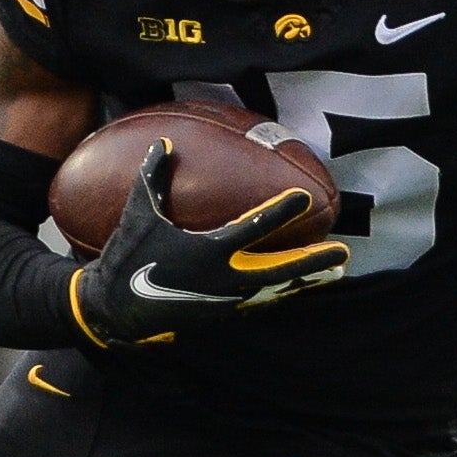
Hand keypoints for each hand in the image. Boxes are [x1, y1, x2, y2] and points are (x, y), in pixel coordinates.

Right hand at [69, 142, 348, 347]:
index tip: (304, 198)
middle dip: (312, 260)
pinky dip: (280, 291)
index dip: (280, 212)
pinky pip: (258, 298)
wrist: (113, 310)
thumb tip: (164, 143)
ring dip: (304, 278)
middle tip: (342, 250)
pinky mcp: (221, 312)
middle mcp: (223, 278)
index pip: (252, 228)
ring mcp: (225, 299)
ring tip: (333, 269)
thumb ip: (153, 177)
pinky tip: (298, 283)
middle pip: (279, 270)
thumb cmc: (127, 256)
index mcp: (207, 251)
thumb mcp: (138, 213)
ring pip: (274, 288)